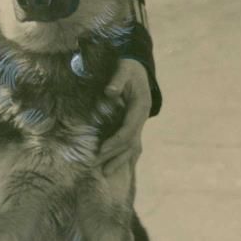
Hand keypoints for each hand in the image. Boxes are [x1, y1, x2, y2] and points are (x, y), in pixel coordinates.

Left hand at [97, 59, 150, 176]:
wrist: (139, 68)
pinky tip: (115, 166)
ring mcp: (140, 123)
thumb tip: (110, 92)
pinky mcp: (134, 124)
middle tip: (98, 167)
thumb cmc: (129, 68)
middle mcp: (142, 118)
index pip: (129, 129)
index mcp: (141, 106)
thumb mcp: (124, 69)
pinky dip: (124, 156)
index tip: (101, 150)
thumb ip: (118, 79)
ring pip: (133, 146)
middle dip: (115, 156)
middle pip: (130, 142)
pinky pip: (131, 144)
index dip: (115, 141)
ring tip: (105, 173)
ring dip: (120, 160)